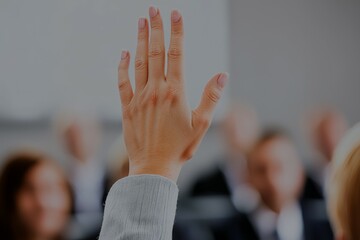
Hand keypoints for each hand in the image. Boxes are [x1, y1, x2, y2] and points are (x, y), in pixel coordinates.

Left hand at [118, 6, 227, 180]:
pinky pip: (122, 82)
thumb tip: (222, 75)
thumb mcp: (202, 124)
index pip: (176, 54)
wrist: (154, 167)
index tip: (175, 14)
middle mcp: (156, 91)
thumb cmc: (180, 147)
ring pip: (138, 62)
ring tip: (140, 21)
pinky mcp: (127, 107)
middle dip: (155, 28)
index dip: (176, 32)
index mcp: (176, 92)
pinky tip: (123, 52)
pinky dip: (122, 66)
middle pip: (155, 52)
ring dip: (139, 40)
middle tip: (153, 9)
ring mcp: (139, 98)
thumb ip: (211, 98)